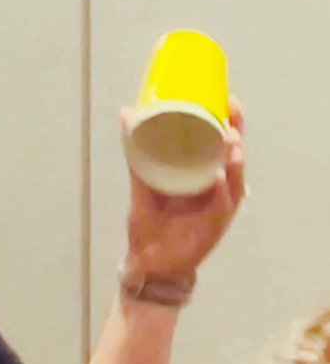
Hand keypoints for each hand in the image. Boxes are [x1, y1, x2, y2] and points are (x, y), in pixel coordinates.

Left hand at [121, 95, 245, 278]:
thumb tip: (128, 114)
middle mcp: (216, 190)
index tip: (227, 99)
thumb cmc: (150, 225)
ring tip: (230, 141)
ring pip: (235, 180)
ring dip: (234, 160)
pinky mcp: (213, 227)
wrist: (147, 263)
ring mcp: (217, 208)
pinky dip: (221, 191)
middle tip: (232, 114)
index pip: (223, 144)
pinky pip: (221, 206)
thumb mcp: (142, 184)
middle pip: (235, 157)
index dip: (230, 121)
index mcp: (203, 176)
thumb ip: (135, 154)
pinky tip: (219, 177)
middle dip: (237, 134)